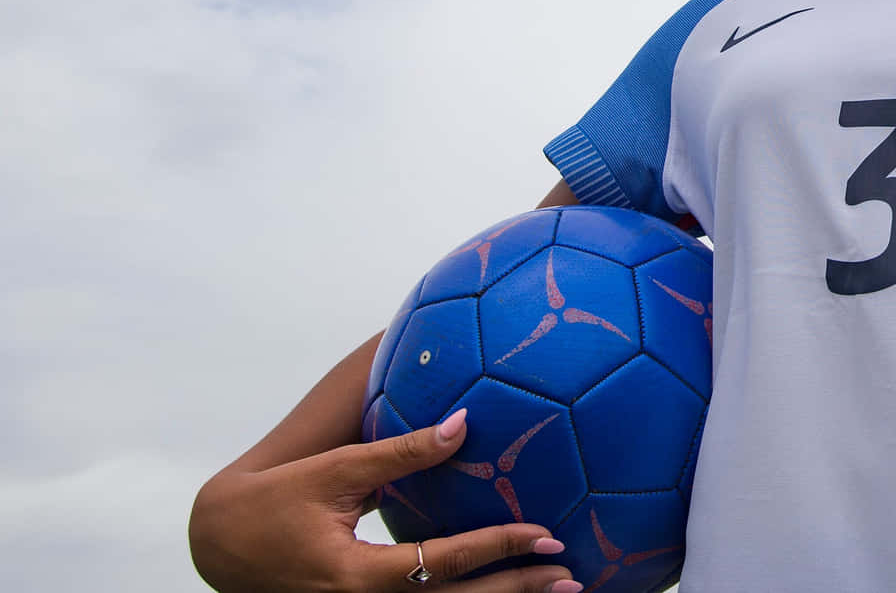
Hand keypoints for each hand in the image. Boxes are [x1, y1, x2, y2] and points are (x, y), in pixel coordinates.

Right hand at [189, 408, 581, 592]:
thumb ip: (402, 450)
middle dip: (516, 592)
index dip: (498, 547)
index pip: (443, 562)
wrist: (220, 546)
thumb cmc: (277, 500)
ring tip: (558, 591)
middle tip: (570, 575)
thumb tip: (464, 422)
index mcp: (357, 575)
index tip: (545, 534)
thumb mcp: (337, 470)